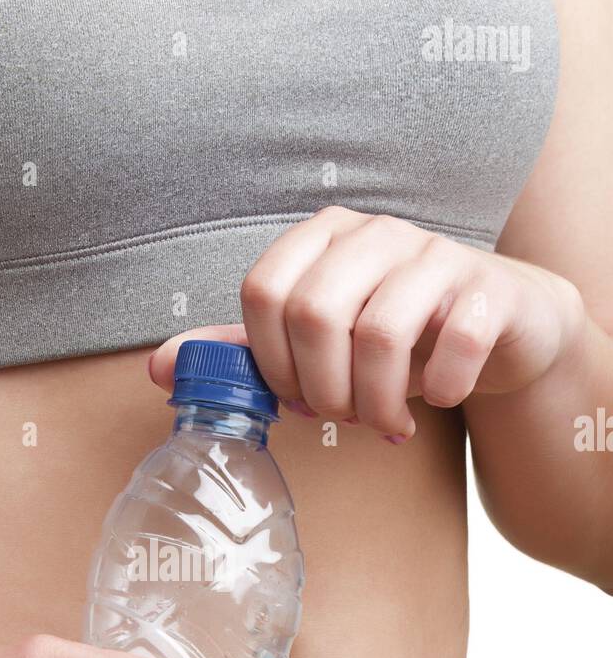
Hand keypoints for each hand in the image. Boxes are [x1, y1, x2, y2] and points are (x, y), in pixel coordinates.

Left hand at [148, 206, 584, 440]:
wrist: (500, 324)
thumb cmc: (397, 335)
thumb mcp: (316, 343)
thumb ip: (246, 352)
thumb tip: (158, 368)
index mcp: (323, 240)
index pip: (264, 291)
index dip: (270, 360)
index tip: (293, 399)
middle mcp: (376, 234)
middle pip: (315, 313)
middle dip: (322, 388)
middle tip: (340, 418)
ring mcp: (436, 254)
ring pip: (381, 334)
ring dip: (376, 401)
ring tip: (384, 422)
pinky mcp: (489, 287)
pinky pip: (456, 342)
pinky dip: (441, 388)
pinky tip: (438, 399)